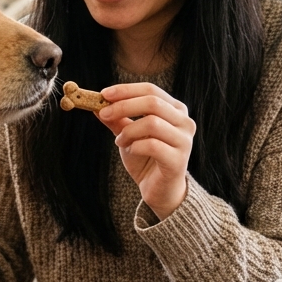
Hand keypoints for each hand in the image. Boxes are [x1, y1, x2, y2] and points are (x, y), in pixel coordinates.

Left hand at [97, 82, 195, 220]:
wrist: (159, 190)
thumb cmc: (146, 159)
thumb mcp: (128, 135)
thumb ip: (117, 119)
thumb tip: (96, 104)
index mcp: (175, 110)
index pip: (151, 90)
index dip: (126, 90)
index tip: (103, 94)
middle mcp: (184, 122)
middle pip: (152, 102)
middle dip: (123, 106)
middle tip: (103, 114)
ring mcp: (184, 140)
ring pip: (152, 123)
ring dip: (129, 130)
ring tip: (119, 141)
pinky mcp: (179, 160)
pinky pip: (152, 145)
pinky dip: (135, 146)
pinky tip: (130, 151)